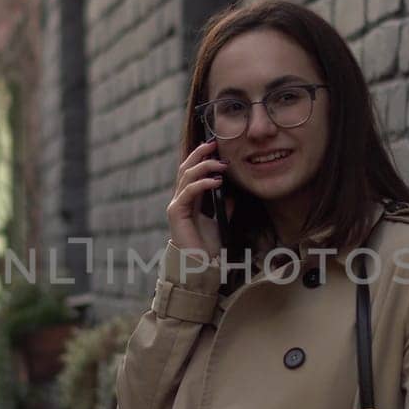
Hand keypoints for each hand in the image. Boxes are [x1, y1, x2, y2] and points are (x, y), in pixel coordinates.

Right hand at [167, 140, 228, 255]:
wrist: (200, 264)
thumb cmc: (207, 246)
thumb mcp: (219, 220)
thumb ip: (223, 206)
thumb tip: (232, 192)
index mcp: (188, 200)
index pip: (191, 171)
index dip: (201, 157)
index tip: (215, 146)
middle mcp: (179, 199)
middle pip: (185, 168)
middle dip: (199, 154)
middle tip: (214, 144)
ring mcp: (176, 205)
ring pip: (187, 176)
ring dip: (205, 166)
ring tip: (222, 164)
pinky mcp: (176, 212)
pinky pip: (189, 191)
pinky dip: (203, 183)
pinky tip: (217, 181)